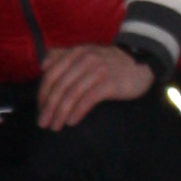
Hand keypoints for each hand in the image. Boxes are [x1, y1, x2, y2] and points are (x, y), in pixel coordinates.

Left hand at [35, 42, 153, 131]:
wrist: (140, 62)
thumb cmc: (109, 63)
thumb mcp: (85, 54)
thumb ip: (63, 56)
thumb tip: (43, 66)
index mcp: (75, 53)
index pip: (52, 74)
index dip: (43, 93)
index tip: (40, 109)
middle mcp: (84, 60)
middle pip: (60, 86)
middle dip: (49, 107)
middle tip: (43, 123)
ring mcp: (98, 71)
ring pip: (72, 94)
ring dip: (60, 113)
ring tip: (55, 126)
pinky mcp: (110, 83)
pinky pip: (89, 99)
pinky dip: (78, 111)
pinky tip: (71, 121)